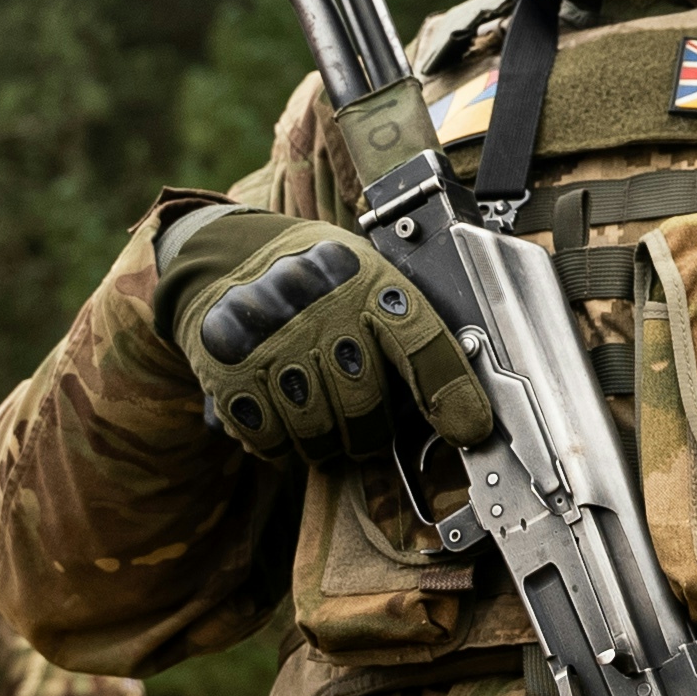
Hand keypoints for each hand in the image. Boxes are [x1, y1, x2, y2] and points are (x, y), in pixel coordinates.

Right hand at [153, 208, 493, 465]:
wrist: (228, 252)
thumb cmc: (319, 275)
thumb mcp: (371, 276)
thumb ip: (408, 329)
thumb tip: (463, 403)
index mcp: (368, 281)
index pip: (420, 341)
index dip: (451, 392)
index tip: (468, 430)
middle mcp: (321, 308)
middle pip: (365, 405)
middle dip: (371, 430)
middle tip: (366, 426)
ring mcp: (272, 341)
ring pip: (317, 432)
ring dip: (326, 440)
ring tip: (322, 415)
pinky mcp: (229, 371)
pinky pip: (270, 438)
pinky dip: (282, 443)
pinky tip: (285, 417)